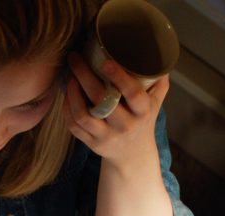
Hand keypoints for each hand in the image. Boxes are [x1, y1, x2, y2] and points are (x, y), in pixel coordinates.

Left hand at [62, 52, 167, 169]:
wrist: (133, 155)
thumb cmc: (143, 120)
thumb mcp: (155, 102)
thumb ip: (157, 79)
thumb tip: (157, 50)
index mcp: (143, 112)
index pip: (133, 94)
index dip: (119, 77)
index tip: (105, 61)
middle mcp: (125, 126)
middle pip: (101, 100)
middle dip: (84, 76)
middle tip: (75, 57)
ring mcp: (107, 137)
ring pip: (83, 115)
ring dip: (72, 93)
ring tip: (69, 76)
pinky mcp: (92, 144)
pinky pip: (74, 126)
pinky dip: (67, 109)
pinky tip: (67, 95)